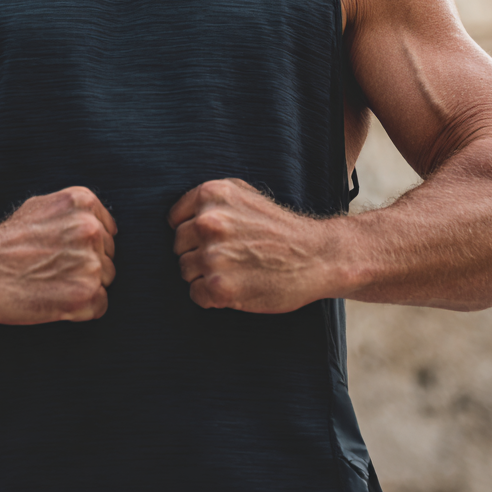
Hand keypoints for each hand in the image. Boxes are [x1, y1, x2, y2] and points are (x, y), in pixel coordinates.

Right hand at [0, 186, 116, 324]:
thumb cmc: (4, 241)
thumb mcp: (40, 206)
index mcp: (82, 202)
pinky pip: (100, 305)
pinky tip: (55, 300)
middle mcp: (90, 228)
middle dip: (85, 266)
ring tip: (50, 284)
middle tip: (52, 270)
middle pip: (108, 256)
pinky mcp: (84, 293)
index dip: (85, 247)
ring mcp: (89, 261)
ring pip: (105, 280)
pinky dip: (81, 309)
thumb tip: (100, 226)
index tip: (63, 253)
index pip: (107, 231)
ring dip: (83, 287)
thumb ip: (73, 212)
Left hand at [168, 178, 335, 312]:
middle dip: (197, 253)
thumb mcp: (243, 194)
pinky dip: (210, 297)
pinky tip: (234, 287)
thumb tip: (179, 216)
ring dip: (204, 275)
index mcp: (211, 195)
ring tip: (233, 272)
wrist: (315, 256)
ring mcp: (212, 255)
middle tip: (227, 258)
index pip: (175, 219)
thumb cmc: (279, 227)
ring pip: (185, 270)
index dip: (192, 232)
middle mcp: (208, 222)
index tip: (211, 239)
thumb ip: (210, 201)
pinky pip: (195, 294)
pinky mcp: (219, 287)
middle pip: (178, 246)